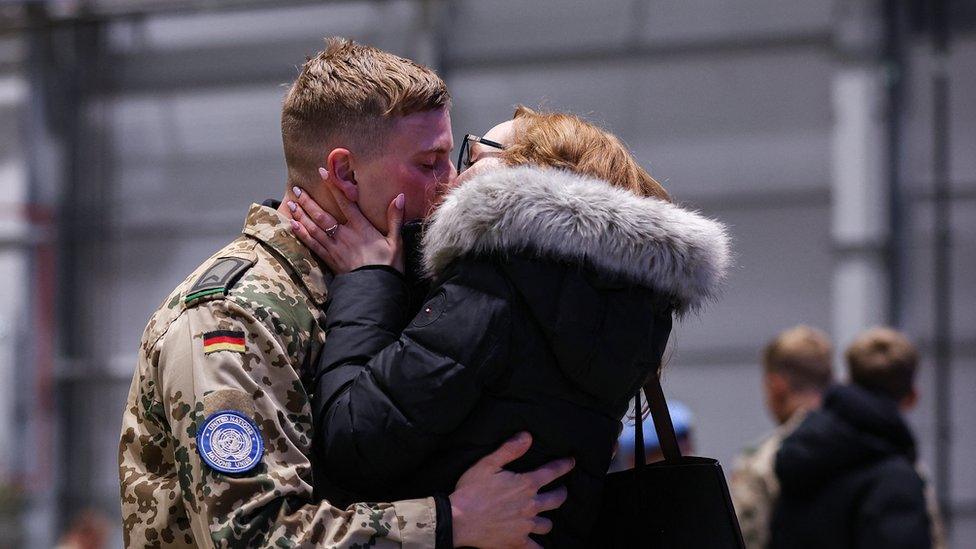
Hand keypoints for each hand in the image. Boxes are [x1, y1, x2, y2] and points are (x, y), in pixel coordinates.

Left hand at [288, 168, 404, 273]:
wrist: (375, 289)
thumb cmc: (388, 265)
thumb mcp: (396, 241)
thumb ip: (395, 218)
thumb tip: (399, 197)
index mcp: (361, 228)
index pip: (345, 202)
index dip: (333, 186)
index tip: (323, 173)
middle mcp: (344, 235)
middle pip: (322, 215)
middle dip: (308, 201)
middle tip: (297, 189)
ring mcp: (335, 248)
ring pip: (313, 228)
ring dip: (301, 215)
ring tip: (291, 203)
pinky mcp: (330, 259)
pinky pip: (312, 244)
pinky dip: (302, 234)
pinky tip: (293, 225)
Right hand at [450, 432, 573, 547]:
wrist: (459, 519)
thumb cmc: (471, 490)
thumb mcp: (488, 464)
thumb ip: (509, 449)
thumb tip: (527, 436)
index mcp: (526, 484)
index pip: (552, 472)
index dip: (564, 466)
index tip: (571, 462)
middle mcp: (531, 505)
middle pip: (556, 499)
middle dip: (561, 493)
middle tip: (562, 490)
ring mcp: (526, 525)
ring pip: (547, 524)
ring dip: (548, 518)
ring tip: (545, 516)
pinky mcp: (518, 542)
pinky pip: (536, 548)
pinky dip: (540, 548)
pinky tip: (542, 548)